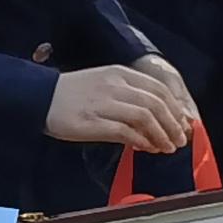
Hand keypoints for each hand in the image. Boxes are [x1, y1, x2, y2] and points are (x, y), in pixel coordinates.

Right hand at [45, 59, 194, 151]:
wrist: (39, 97)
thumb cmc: (72, 94)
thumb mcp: (104, 84)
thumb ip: (129, 96)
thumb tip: (154, 117)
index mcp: (120, 74)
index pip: (159, 89)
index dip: (176, 109)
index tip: (183, 124)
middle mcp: (114, 85)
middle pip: (156, 103)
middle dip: (173, 124)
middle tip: (179, 140)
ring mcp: (103, 103)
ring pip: (145, 117)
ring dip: (161, 135)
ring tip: (167, 147)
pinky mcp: (92, 122)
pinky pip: (125, 132)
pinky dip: (141, 141)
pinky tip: (146, 148)